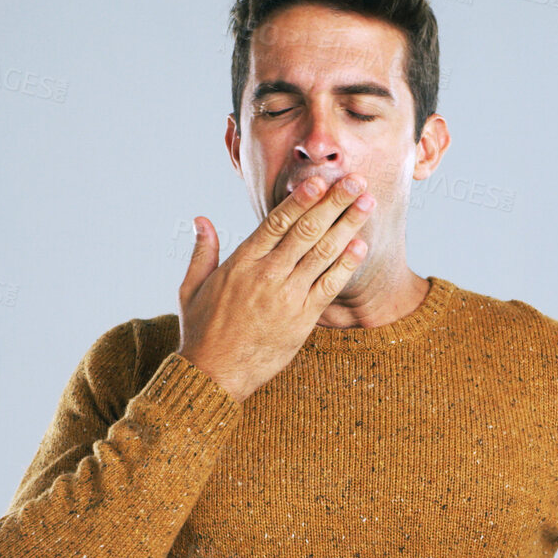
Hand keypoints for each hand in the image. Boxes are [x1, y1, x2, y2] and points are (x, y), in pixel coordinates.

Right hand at [177, 173, 375, 401]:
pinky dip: (345, 265)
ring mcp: (286, 298)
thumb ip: (203, 251)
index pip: (276, 222)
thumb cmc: (201, 332)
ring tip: (367, 203)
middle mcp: (266, 275)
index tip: (319, 181)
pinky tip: (360, 246)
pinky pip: (328, 286)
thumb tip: (201, 219)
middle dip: (333, 202)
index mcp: (241, 263)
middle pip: (306, 231)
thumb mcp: (191, 288)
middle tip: (355, 180)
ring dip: (347, 225)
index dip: (300, 200)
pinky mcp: (302, 320)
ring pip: (323, 253)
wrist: (213, 376)